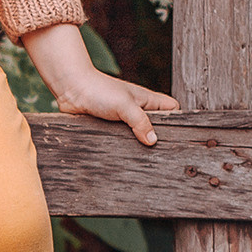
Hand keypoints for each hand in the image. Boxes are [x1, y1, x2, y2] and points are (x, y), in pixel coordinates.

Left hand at [21, 25, 176, 147]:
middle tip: (162, 155)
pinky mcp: (111, 129)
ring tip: (145, 161)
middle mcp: (138, 110)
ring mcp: (124, 120)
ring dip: (139, 146)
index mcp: (147, 101)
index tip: (180, 136)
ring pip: (139, 136)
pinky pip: (122, 141)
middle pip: (158, 126)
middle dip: (159, 138)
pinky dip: (123, 148)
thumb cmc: (98, 90)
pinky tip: (124, 158)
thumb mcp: (124, 105)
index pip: (173, 109)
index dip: (179, 119)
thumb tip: (153, 141)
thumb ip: (140, 122)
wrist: (71, 90)